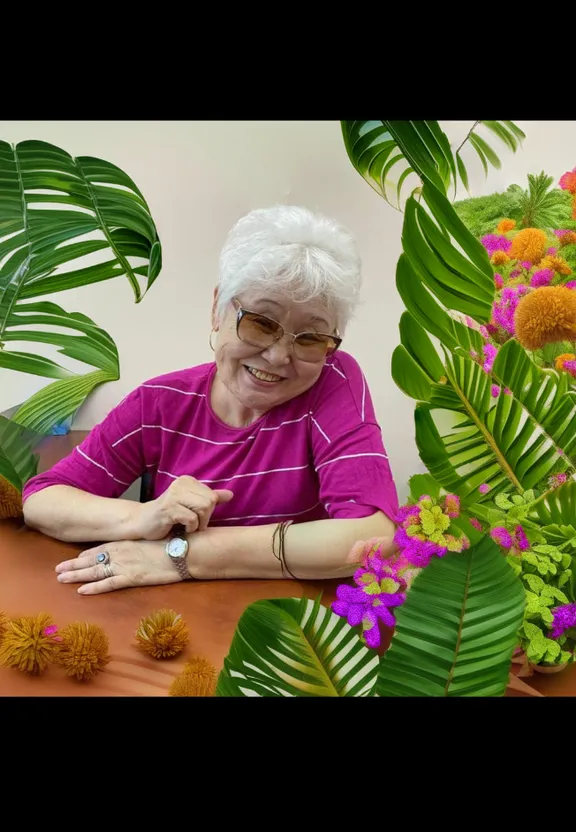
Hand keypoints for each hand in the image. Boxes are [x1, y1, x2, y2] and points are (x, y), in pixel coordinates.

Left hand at [55, 539, 179, 594]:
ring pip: (95, 571)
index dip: (86, 554)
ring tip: (61, 579)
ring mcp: (126, 565)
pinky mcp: (133, 578)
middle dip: (74, 564)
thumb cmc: (174, 544)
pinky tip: (81, 590)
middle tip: (57, 569)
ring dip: (76, 575)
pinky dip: (94, 587)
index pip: (101, 549)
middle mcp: (122, 552)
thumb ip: (141, 544)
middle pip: (92, 560)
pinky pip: (108, 584)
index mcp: (127, 542)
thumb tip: (138, 547)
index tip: (74, 558)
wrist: (185, 551)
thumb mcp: (154, 540)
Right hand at [135, 476, 233, 539]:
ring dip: (198, 524)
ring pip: (203, 509)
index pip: (212, 495)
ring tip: (186, 525)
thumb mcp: (191, 505)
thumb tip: (230, 494)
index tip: (196, 516)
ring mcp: (173, 495)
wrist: (142, 522)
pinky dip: (189, 528)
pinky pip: (191, 519)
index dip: (208, 511)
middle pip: (210, 502)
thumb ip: (210, 498)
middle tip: (193, 523)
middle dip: (205, 518)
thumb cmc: (168, 515)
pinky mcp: (168, 509)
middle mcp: (180, 484)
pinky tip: (180, 528)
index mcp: (187, 481)